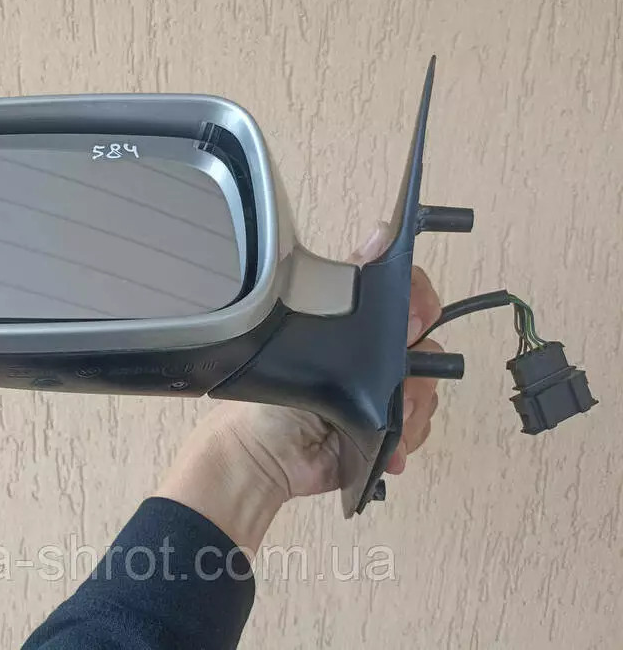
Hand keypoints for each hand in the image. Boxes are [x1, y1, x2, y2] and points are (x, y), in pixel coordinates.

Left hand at [156, 225, 443, 550]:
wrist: (262, 454)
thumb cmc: (270, 390)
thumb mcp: (302, 332)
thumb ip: (345, 288)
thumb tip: (382, 234)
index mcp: (351, 327)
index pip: (405, 299)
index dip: (421, 303)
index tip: (419, 315)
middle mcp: (371, 357)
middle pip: (426, 348)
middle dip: (418, 366)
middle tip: (398, 379)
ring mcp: (382, 396)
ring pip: (426, 391)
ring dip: (410, 409)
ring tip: (384, 420)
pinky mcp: (385, 433)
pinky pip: (418, 429)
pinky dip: (406, 441)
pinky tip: (390, 449)